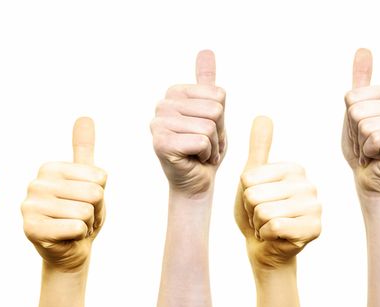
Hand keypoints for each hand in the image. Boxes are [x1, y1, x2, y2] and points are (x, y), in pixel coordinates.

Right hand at [22, 117, 106, 270]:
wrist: (71, 250)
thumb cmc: (82, 214)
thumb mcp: (89, 180)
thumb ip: (84, 149)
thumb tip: (84, 116)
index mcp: (49, 168)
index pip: (99, 177)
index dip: (100, 194)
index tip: (85, 202)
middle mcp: (35, 183)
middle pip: (93, 194)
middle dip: (94, 211)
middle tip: (81, 218)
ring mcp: (29, 206)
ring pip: (85, 211)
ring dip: (86, 225)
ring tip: (73, 227)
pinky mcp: (30, 229)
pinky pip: (75, 228)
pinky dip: (78, 236)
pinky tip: (67, 238)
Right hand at [152, 50, 226, 195]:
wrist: (196, 181)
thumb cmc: (204, 148)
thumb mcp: (212, 112)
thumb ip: (207, 82)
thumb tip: (206, 50)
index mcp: (174, 93)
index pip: (218, 94)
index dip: (221, 117)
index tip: (208, 130)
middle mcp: (162, 105)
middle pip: (215, 109)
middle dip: (218, 132)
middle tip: (205, 144)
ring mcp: (158, 124)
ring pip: (209, 126)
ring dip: (212, 145)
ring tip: (200, 152)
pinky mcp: (160, 143)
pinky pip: (201, 141)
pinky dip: (206, 155)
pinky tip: (194, 160)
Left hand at [235, 116, 321, 269]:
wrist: (264, 248)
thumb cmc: (256, 211)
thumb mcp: (251, 178)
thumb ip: (258, 148)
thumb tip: (263, 115)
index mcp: (294, 168)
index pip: (249, 178)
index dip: (246, 193)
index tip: (257, 200)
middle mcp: (309, 184)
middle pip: (255, 195)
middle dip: (252, 210)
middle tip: (263, 217)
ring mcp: (315, 207)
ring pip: (264, 212)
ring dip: (259, 224)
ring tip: (268, 226)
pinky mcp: (314, 229)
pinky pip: (274, 227)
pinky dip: (267, 236)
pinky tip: (276, 237)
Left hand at [342, 48, 379, 193]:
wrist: (369, 177)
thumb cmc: (361, 145)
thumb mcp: (354, 110)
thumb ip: (360, 80)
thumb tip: (364, 49)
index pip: (351, 97)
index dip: (348, 118)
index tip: (360, 130)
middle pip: (357, 111)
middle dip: (354, 133)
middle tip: (366, 143)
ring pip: (365, 126)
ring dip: (362, 145)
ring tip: (373, 150)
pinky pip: (374, 139)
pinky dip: (370, 153)